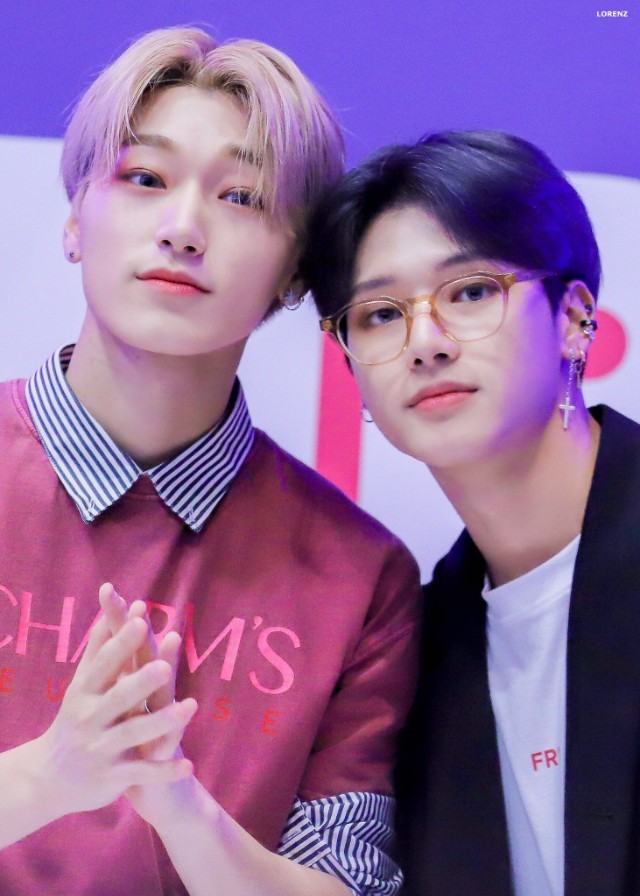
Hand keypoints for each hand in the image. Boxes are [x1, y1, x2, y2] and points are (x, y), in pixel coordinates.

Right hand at [98, 584, 197, 824]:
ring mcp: (101, 748)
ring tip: (190, 707)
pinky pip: (142, 773)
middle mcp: (91, 718)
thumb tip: (111, 606)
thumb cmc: (74, 719)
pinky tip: (189, 765)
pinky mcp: (113, 776)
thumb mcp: (82, 685)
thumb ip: (99, 648)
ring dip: (161, 722)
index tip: (141, 620)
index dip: (122, 643)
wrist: (48, 779)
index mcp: (85, 692)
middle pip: (118, 697)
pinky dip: (165, 771)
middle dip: (140, 682)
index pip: (104, 663)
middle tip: (164, 667)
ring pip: (134, 733)